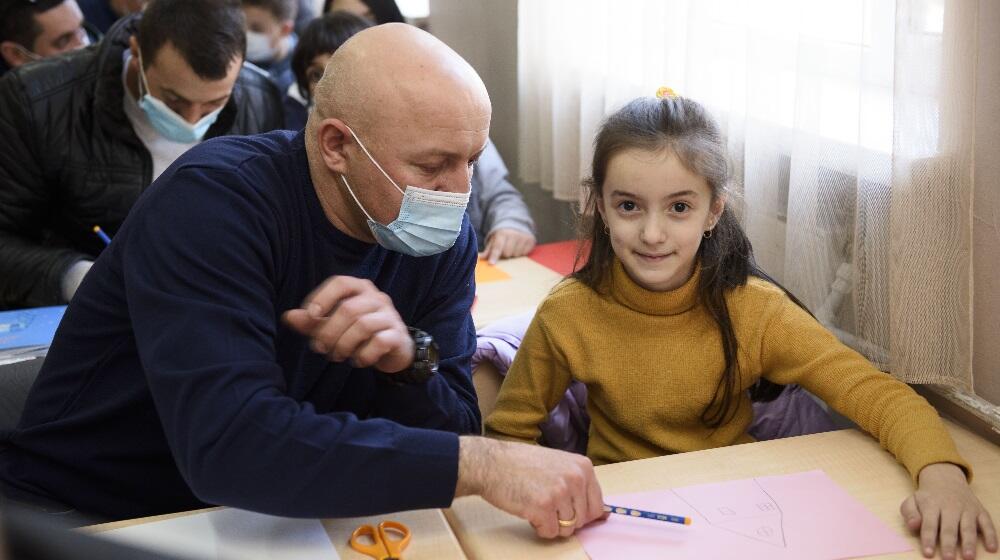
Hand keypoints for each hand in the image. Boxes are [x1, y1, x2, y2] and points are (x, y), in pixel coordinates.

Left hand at [283, 276, 413, 372]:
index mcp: (359, 288)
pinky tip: (357, 361)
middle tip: (319, 348)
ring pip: (363, 325)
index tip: (310, 316)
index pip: (340, 283)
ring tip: (336, 356)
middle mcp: (377, 298)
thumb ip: (312, 321)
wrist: (394, 348)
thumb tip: (288, 316)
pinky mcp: (398, 335)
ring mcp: (390, 315)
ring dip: (344, 345)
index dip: (323, 297)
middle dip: (329, 332)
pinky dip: (363, 355)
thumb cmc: (359, 332)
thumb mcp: (333, 325)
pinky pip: (379, 342)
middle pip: (349, 309)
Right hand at [455, 436, 605, 538]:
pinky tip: (528, 511)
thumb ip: (578, 484)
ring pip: (567, 529)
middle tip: (546, 506)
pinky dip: (539, 528)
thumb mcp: (558, 465)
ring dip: (551, 523)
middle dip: (565, 520)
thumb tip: (602, 514)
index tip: (567, 510)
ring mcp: (560, 493)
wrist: (491, 463)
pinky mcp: (543, 507)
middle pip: (582, 520)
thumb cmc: (521, 463)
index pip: (597, 505)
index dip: (581, 514)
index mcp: (583, 466)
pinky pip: (550, 533)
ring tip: (535, 504)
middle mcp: (575, 478)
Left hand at [481, 229, 535, 263]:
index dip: (494, 256)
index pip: (497, 247)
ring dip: (513, 254)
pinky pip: (525, 254)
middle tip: (505, 251)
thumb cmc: (503, 235)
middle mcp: (514, 234)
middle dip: (505, 255)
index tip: (491, 263)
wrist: (518, 224)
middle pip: (507, 253)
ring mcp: (523, 237)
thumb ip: (489, 249)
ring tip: (512, 248)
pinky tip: (519, 247)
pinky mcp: (531, 240)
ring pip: (516, 254)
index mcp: (502, 233)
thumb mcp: (495, 240)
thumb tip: (481, 258)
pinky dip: (521, 253)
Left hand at [900, 462, 997, 558]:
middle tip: (948, 558)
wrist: (945, 479)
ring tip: (969, 557)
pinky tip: (992, 548)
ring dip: (969, 542)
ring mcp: (967, 509)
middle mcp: (951, 507)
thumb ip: (909, 513)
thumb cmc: (927, 497)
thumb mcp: (912, 501)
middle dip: (949, 543)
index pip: (929, 524)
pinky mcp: (980, 511)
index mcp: (932, 505)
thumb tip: (913, 525)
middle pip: (950, 527)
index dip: (928, 539)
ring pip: (968, 526)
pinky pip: (987, 523)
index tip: (928, 553)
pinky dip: (990, 535)